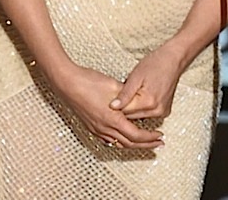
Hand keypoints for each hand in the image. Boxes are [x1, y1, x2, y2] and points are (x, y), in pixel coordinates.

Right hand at [48, 63, 163, 149]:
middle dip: (145, 144)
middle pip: (129, 143)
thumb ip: (129, 96)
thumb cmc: (90, 83)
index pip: (136, 135)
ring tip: (144, 142)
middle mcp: (104, 128)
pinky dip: (120, 141)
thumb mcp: (115, 86)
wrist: (67, 83)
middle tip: (158, 144)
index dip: (150, 137)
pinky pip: (108, 139)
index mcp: (112, 119)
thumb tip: (140, 100)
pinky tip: (124, 136)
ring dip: (133, 144)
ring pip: (118, 143)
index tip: (160, 136)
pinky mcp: (90, 126)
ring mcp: (96, 129)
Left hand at [110, 45, 182, 121]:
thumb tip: (112, 106)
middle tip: (122, 93)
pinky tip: (141, 97)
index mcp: (148, 102)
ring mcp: (162, 112)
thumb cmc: (155, 63)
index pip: (124, 112)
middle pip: (131, 116)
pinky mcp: (165, 112)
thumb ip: (124, 94)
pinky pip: (147, 114)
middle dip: (124, 107)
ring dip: (133, 108)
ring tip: (133, 93)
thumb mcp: (136, 76)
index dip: (116, 104)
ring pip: (138, 116)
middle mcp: (157, 110)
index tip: (113, 96)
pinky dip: (141, 108)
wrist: (174, 59)